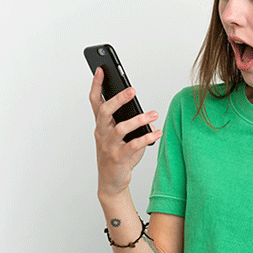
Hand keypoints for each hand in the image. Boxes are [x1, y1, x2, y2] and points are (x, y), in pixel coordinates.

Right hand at [89, 67, 162, 198]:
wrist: (112, 183)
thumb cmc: (118, 157)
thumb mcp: (123, 137)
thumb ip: (134, 125)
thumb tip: (150, 119)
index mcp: (101, 125)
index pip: (95, 101)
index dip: (97, 85)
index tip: (101, 70)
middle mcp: (102, 134)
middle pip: (104, 111)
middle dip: (118, 99)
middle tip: (132, 90)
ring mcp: (108, 147)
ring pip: (120, 129)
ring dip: (138, 120)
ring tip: (153, 115)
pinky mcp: (118, 159)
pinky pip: (132, 146)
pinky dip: (146, 138)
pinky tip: (157, 134)